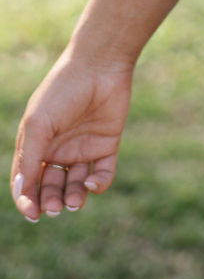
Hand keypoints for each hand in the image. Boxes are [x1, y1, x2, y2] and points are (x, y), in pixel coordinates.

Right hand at [11, 48, 133, 220]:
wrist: (100, 65)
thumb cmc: (62, 91)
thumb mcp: (38, 124)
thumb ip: (28, 159)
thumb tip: (21, 193)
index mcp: (36, 145)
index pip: (27, 181)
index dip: (27, 200)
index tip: (33, 214)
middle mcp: (59, 149)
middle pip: (52, 188)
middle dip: (52, 202)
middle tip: (56, 208)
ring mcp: (83, 148)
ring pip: (76, 185)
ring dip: (73, 198)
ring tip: (73, 202)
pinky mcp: (107, 145)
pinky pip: (102, 174)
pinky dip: (97, 185)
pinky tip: (91, 183)